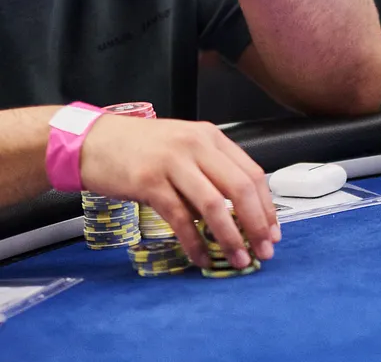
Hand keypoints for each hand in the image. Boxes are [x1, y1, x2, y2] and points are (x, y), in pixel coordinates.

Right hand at [79, 115, 278, 269]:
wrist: (92, 141)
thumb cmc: (140, 148)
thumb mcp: (184, 147)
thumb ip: (210, 170)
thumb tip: (239, 211)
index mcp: (211, 137)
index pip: (252, 173)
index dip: (266, 206)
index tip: (273, 231)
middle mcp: (196, 146)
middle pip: (240, 188)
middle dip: (257, 224)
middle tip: (264, 250)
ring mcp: (172, 163)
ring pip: (213, 205)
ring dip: (230, 237)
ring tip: (239, 259)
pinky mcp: (148, 182)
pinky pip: (179, 217)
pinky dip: (194, 241)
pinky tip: (200, 258)